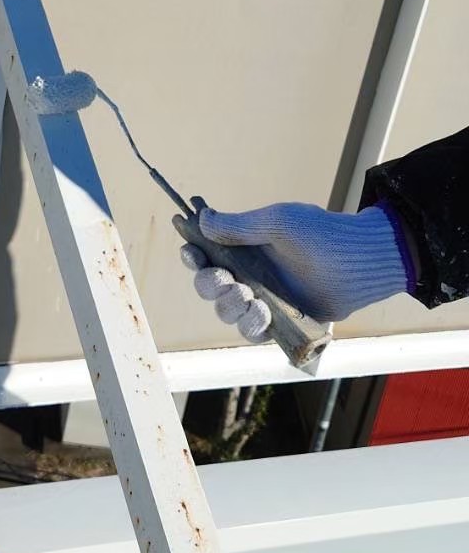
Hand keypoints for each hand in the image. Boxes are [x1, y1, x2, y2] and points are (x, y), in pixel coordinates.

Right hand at [180, 202, 408, 341]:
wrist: (361, 260)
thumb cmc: (322, 234)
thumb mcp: (277, 223)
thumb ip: (238, 226)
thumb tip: (202, 220)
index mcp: (246, 250)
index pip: (207, 255)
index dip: (194, 257)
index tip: (192, 253)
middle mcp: (252, 276)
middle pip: (211, 288)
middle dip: (210, 285)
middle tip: (227, 280)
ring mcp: (267, 300)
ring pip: (228, 313)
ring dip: (230, 307)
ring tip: (249, 298)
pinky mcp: (283, 323)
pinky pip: (255, 333)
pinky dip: (252, 326)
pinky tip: (263, 313)